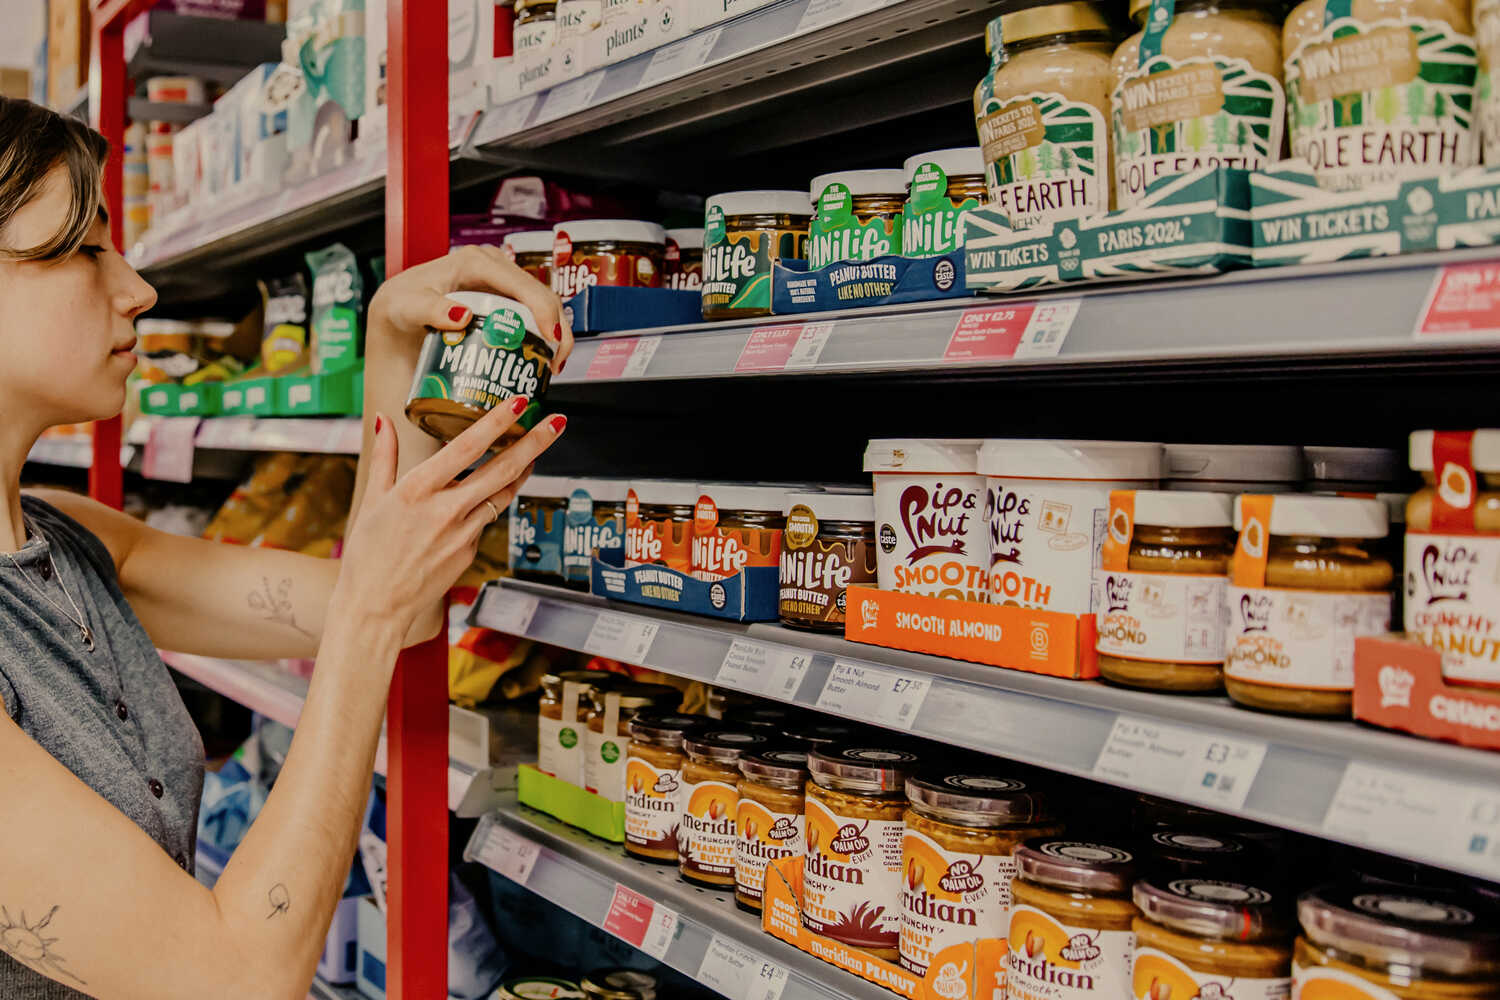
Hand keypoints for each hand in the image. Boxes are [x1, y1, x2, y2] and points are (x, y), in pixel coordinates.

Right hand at [332, 396, 567, 639]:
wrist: (376, 608)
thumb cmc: (368, 554)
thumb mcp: (372, 499)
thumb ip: (384, 456)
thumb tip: (384, 420)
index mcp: (418, 490)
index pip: (467, 448)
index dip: (496, 423)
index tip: (518, 403)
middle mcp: (446, 510)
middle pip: (503, 470)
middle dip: (535, 443)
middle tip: (558, 421)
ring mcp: (463, 533)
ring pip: (503, 494)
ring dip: (524, 470)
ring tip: (538, 449)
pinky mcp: (471, 552)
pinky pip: (487, 519)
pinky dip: (492, 502)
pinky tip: (491, 491)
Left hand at [368, 244, 574, 370]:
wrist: (397, 313)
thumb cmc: (400, 305)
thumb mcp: (407, 307)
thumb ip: (429, 308)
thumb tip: (462, 315)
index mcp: (476, 261)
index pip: (522, 285)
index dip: (544, 311)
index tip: (552, 340)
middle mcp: (493, 267)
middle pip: (540, 295)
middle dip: (557, 328)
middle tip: (556, 362)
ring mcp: (501, 281)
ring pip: (542, 304)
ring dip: (554, 333)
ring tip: (552, 364)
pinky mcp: (503, 297)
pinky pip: (533, 313)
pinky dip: (543, 334)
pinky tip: (542, 356)